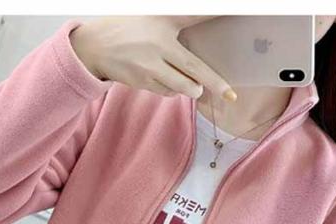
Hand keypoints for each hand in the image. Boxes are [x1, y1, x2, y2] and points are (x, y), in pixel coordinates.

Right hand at [69, 16, 236, 100]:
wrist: (95, 46)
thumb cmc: (129, 28)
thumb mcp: (154, 15)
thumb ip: (181, 18)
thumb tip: (206, 16)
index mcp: (163, 20)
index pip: (195, 15)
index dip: (215, 15)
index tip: (240, 23)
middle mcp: (158, 44)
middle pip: (194, 69)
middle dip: (215, 84)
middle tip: (230, 95)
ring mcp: (150, 66)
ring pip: (183, 86)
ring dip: (192, 88)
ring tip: (194, 84)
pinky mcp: (143, 82)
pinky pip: (168, 91)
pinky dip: (174, 89)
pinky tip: (169, 80)